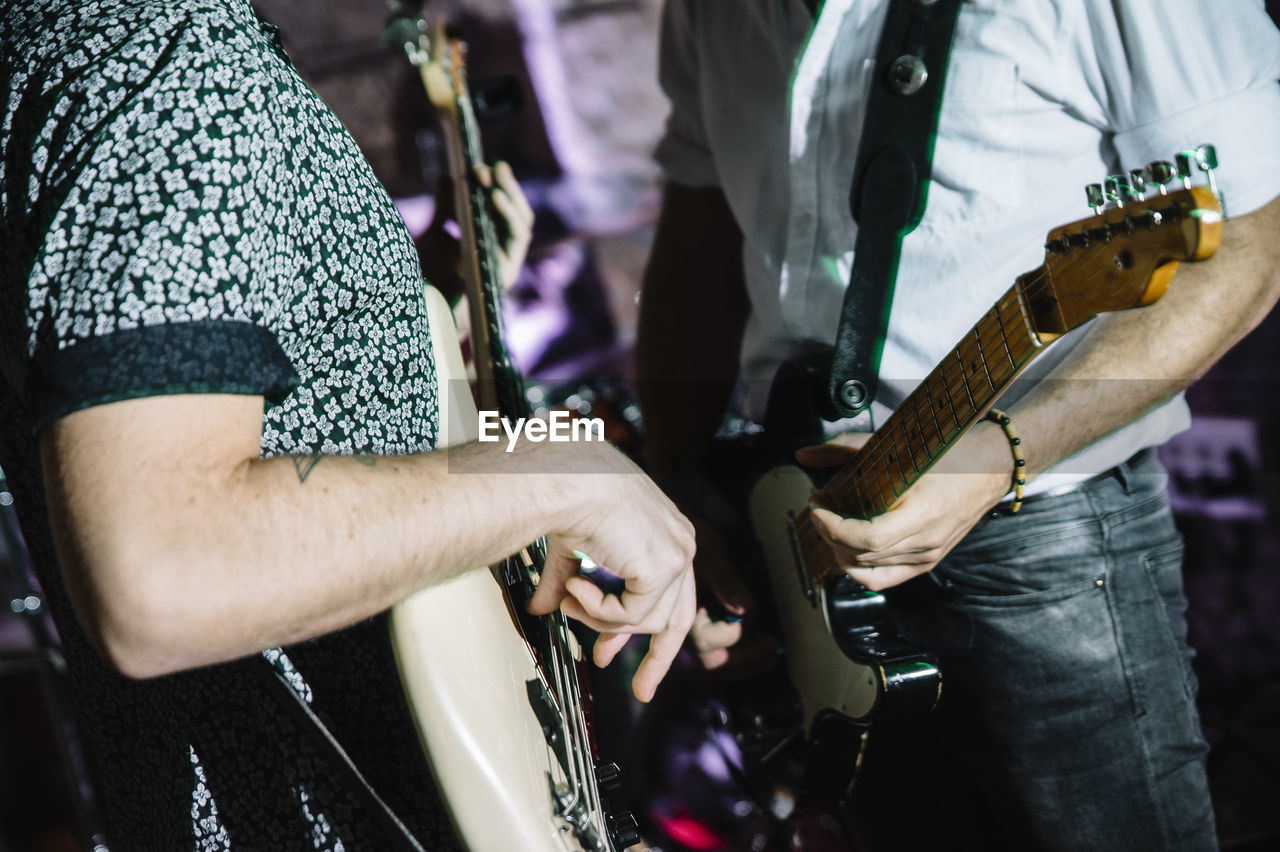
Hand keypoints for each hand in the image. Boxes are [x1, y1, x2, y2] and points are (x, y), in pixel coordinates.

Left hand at [415, 160, 534, 298]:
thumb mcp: (434, 232)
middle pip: (516, 214)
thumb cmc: (430, 275)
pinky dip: (508, 215)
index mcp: (489, 243)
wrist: (424, 308)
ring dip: (511, 197)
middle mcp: (502, 253)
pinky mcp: (507, 271)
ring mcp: (507, 263)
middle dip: (507, 187)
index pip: (502, 210)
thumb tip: (445, 175)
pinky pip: (516, 239)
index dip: (496, 187)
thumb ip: (444, 206)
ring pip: (522, 224)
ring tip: (494, 176)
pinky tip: (494, 197)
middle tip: (494, 166)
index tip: (480, 166)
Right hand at [526, 442, 696, 702]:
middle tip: (641, 690)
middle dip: (656, 657)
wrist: (564, 477)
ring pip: (644, 621)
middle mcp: (680, 542)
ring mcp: (677, 555)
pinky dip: (599, 610)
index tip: (620, 653)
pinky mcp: (664, 567)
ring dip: (600, 619)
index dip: (644, 628)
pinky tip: (576, 587)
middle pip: (678, 617)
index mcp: (665, 532)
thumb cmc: (566, 494)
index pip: (669, 591)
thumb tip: (540, 610)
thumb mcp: (572, 547)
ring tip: (569, 598)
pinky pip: (632, 616)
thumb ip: (565, 580)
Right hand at [687, 517, 779, 677]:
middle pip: (715, 661)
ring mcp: (690, 632)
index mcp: (681, 612)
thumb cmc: (689, 538)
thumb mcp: (709, 552)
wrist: (672, 534)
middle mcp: (682, 629)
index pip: (712, 639)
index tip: (752, 615)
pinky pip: (716, 656)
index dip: (737, 631)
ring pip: (716, 664)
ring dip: (746, 665)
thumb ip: (726, 581)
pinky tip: (761, 655)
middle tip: (773, 648)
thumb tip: (746, 609)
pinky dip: (739, 661)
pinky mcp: (698, 630)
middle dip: (747, 660)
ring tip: (772, 658)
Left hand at [800, 425, 1011, 590]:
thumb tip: (803, 455)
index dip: (834, 528)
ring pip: (868, 570)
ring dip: (840, 550)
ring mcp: (928, 556)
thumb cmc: (948, 453)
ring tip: (831, 525)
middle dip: (829, 533)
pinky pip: (883, 579)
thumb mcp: (897, 446)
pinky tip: (847, 547)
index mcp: (924, 512)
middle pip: (862, 555)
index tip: (817, 506)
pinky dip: (858, 567)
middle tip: (819, 508)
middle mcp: (927, 541)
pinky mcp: (927, 562)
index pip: (868, 538)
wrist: (990, 469)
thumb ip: (845, 448)